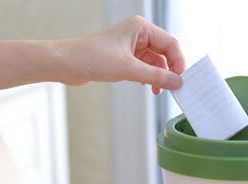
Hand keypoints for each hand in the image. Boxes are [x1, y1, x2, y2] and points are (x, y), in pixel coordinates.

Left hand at [57, 15, 185, 93]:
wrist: (66, 64)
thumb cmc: (93, 58)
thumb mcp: (128, 69)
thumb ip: (156, 77)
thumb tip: (177, 83)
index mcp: (140, 28)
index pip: (170, 43)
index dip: (178, 62)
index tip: (181, 80)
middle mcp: (138, 34)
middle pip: (165, 53)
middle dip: (169, 71)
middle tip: (173, 88)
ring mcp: (131, 46)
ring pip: (155, 62)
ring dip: (159, 77)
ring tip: (158, 91)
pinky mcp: (124, 58)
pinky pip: (145, 68)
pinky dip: (149, 78)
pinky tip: (148, 88)